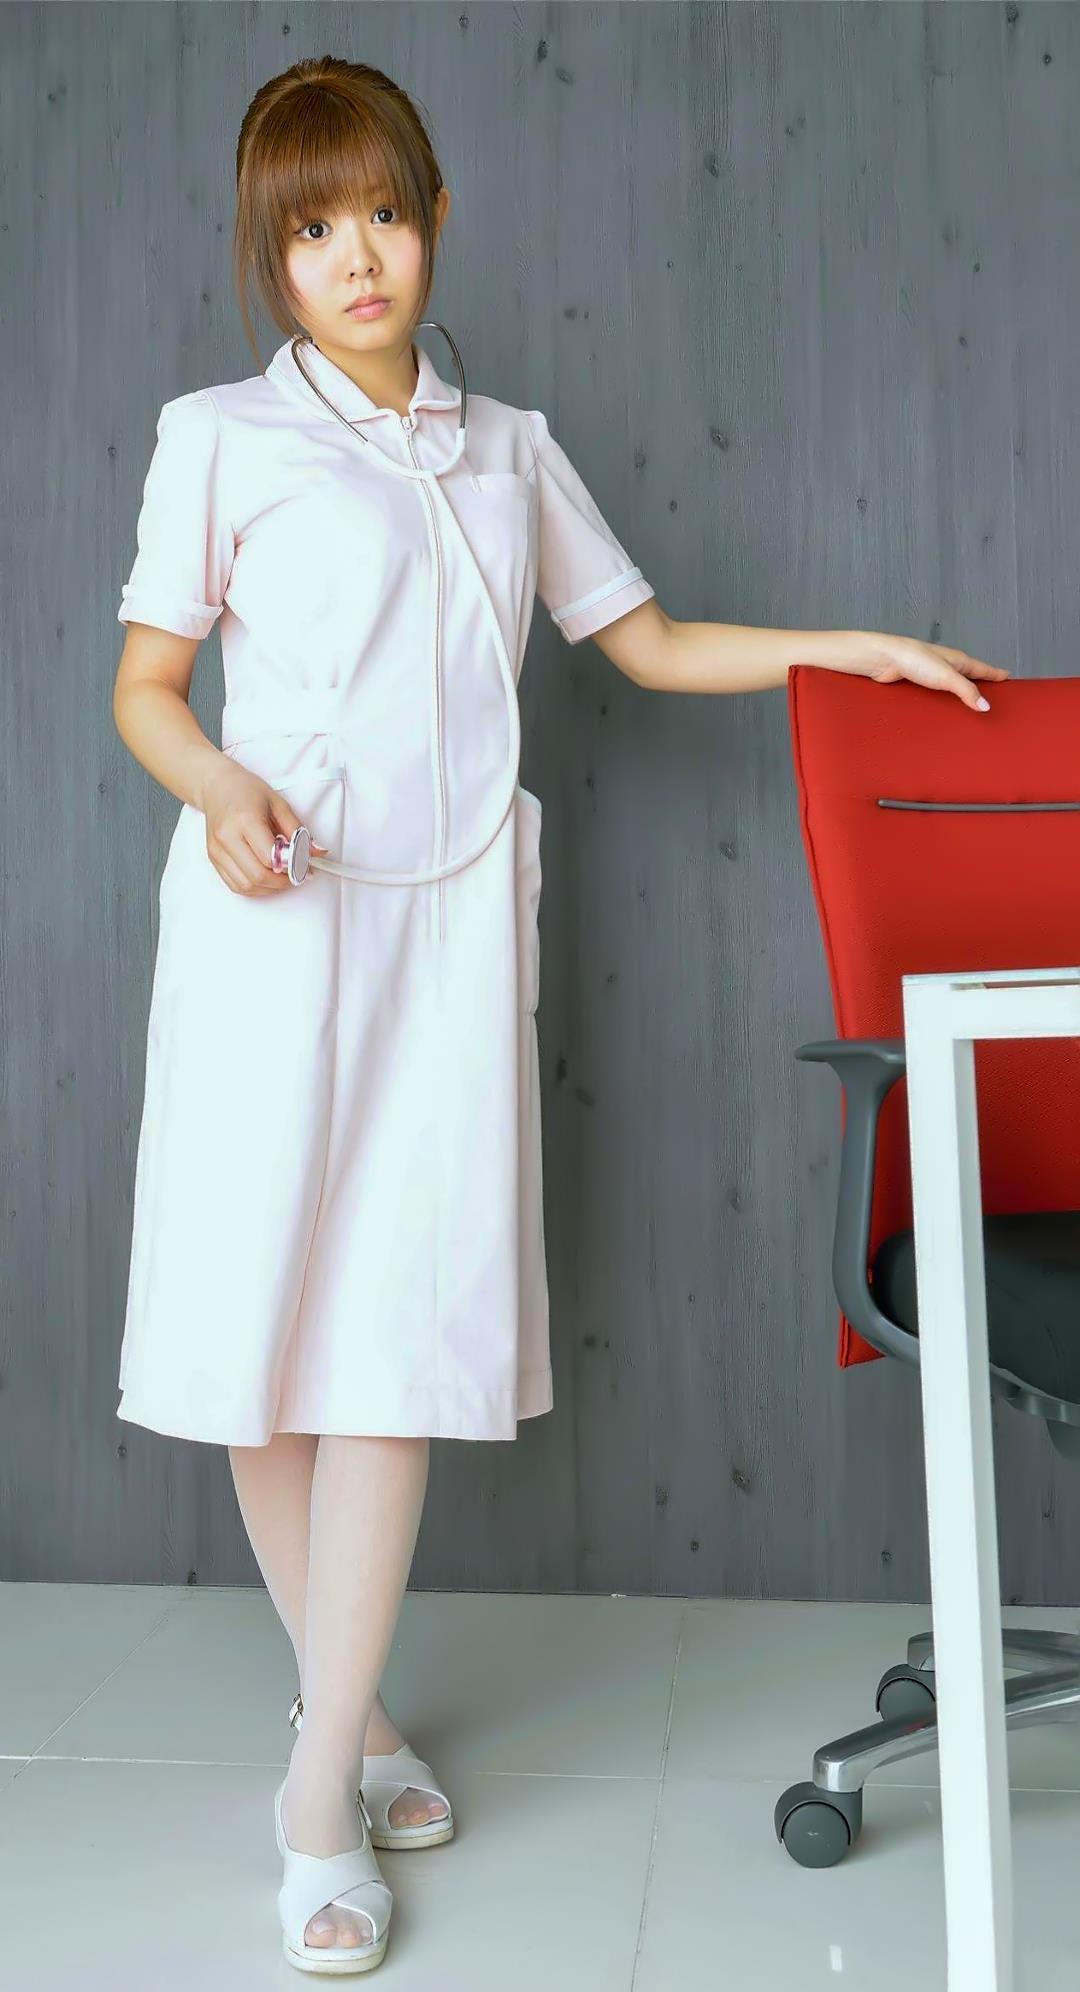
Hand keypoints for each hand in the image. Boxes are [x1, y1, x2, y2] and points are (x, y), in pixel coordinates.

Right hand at [197, 758, 328, 895]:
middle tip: (295, 875)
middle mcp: (227, 837)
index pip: (270, 857)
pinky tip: (265, 878)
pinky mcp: (213, 859)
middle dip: (282, 882)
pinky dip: (254, 888)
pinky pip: (235, 885)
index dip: (290, 867)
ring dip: (269, 888)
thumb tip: (317, 852)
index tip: (303, 866)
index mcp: (245, 820)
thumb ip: (298, 831)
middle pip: (257, 876)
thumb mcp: (279, 804)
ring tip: (281, 876)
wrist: (217, 787)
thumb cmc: (247, 791)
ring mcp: (217, 850)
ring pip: (246, 886)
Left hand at [844, 632, 1010, 711]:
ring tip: (970, 709)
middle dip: (981, 686)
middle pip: (970, 677)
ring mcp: (932, 674)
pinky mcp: (918, 683)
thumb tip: (986, 706)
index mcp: (959, 660)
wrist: (884, 659)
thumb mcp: (947, 677)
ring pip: (952, 687)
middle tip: (993, 697)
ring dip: (960, 696)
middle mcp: (947, 666)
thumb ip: (967, 691)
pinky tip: (942, 711)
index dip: (996, 674)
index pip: (983, 668)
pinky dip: (943, 702)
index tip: (1008, 678)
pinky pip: (937, 694)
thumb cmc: (915, 659)